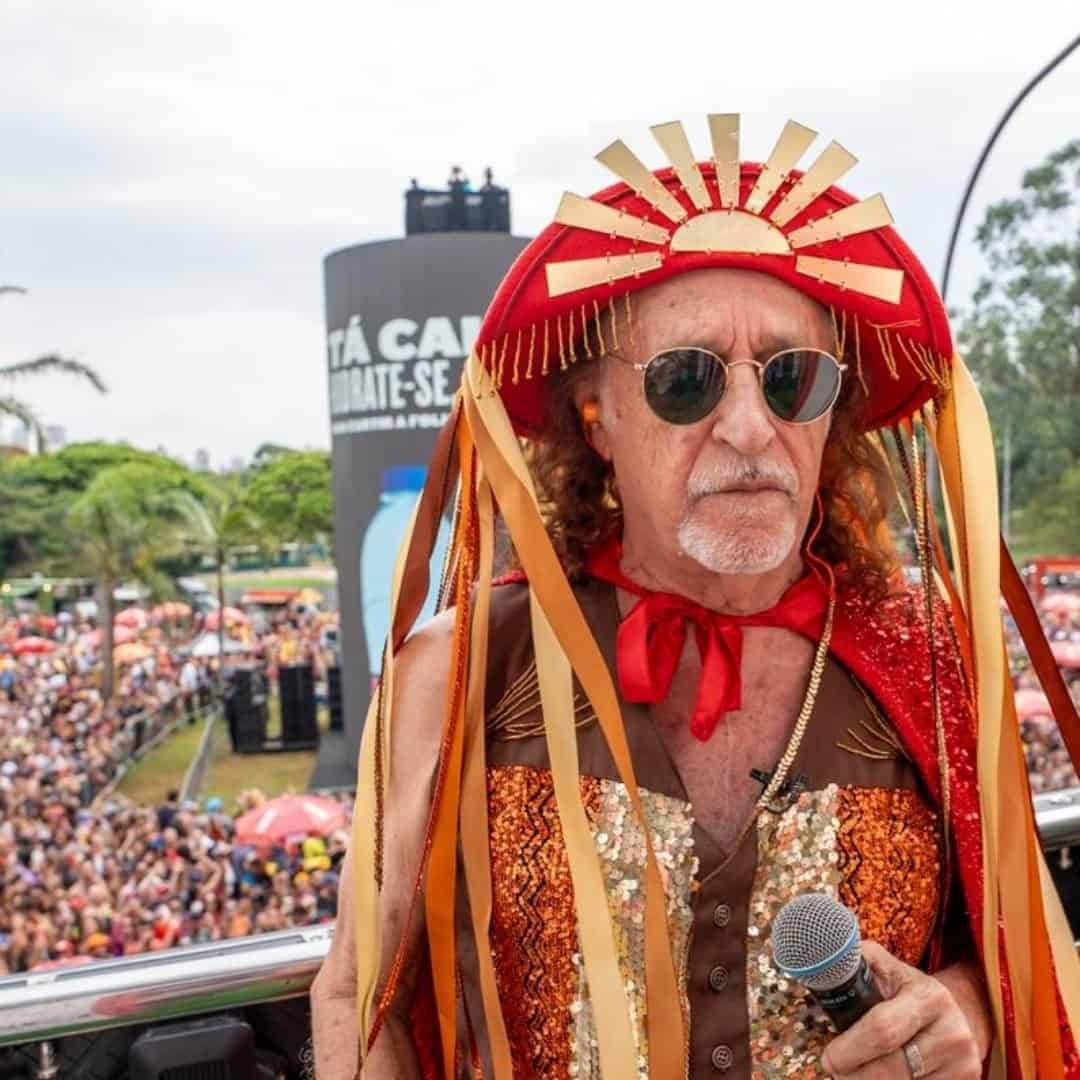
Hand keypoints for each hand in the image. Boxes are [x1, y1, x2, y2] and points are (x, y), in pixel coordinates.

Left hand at [819, 942, 986, 1078]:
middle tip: (835, 1072)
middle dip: (854, 1075)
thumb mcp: (886, 969)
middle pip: (892, 1070)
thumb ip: (856, 964)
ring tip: (852, 1076)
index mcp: (929, 997)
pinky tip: (877, 1079)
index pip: (882, 1030)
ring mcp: (962, 1066)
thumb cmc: (907, 991)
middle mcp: (952, 1033)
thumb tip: (818, 966)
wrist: (957, 1014)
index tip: (828, 1057)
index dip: (850, 1049)